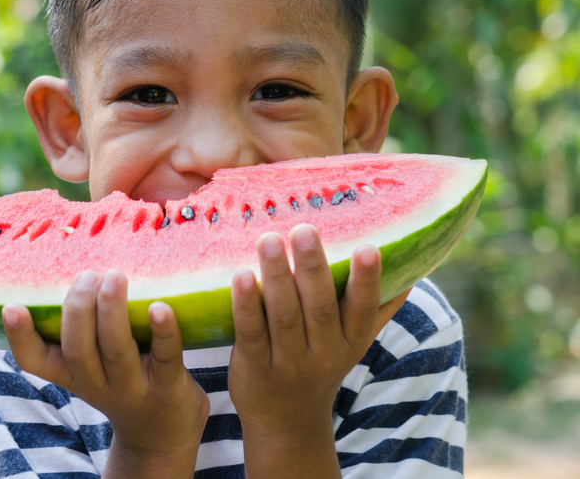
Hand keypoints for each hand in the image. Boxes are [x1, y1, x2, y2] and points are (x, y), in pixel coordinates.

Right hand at [3, 269, 209, 477]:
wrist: (163, 437)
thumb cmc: (122, 384)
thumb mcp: (91, 367)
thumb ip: (80, 330)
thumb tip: (73, 269)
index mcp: (70, 374)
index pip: (34, 362)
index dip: (19, 336)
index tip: (11, 306)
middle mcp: (97, 384)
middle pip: (77, 349)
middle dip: (78, 309)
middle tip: (87, 275)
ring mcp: (133, 388)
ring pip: (116, 350)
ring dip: (112, 311)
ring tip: (113, 277)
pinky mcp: (169, 386)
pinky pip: (165, 357)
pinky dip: (163, 331)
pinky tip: (160, 307)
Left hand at [228, 225, 409, 477]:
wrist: (286, 423)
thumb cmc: (320, 365)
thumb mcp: (353, 343)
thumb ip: (378, 309)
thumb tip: (412, 272)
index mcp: (351, 342)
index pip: (363, 310)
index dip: (367, 281)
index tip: (369, 247)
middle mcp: (323, 354)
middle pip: (319, 308)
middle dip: (313, 268)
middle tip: (304, 229)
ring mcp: (287, 362)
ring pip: (284, 316)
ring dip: (276, 276)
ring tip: (269, 240)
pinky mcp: (254, 366)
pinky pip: (251, 332)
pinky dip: (246, 304)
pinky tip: (240, 275)